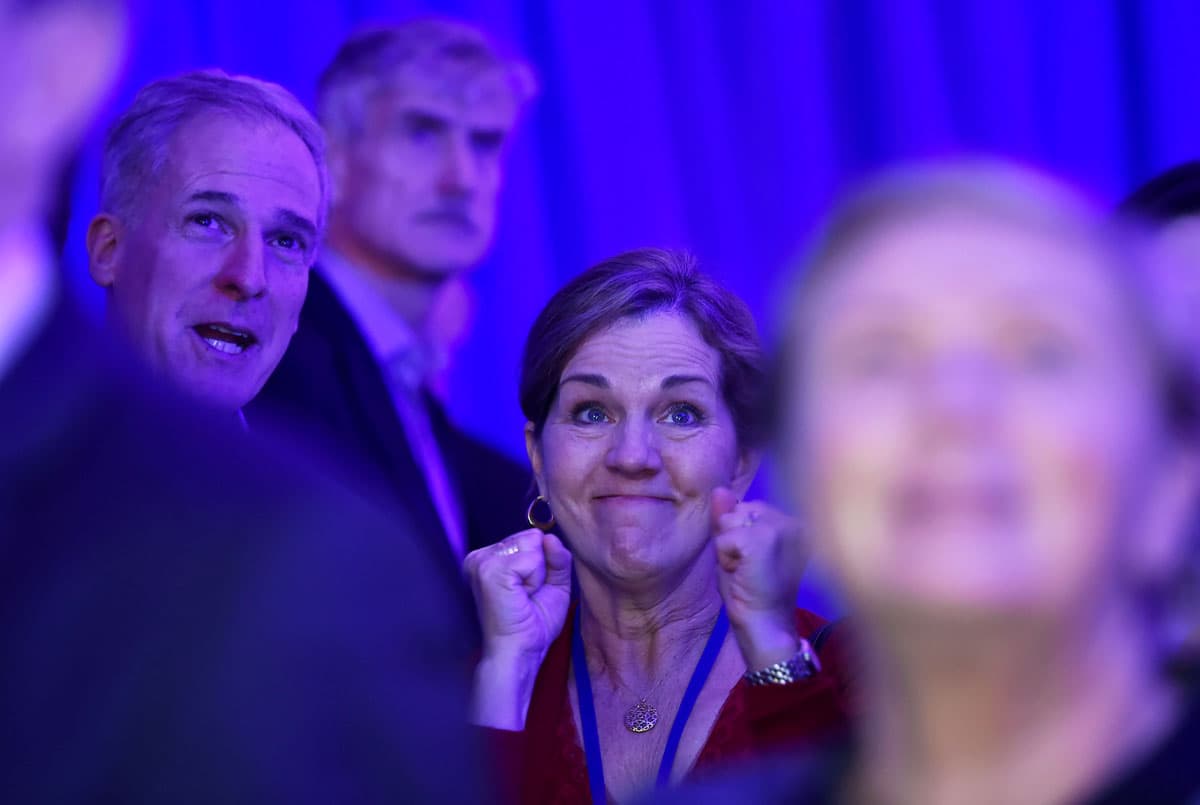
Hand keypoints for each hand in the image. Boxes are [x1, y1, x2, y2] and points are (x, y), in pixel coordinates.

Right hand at [463, 529, 571, 728]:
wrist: (518, 652)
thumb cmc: (533, 625)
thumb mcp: (554, 584)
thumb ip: (557, 558)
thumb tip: (550, 536)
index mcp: (491, 557)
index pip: (530, 537)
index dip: (540, 564)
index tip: (528, 591)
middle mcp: (481, 555)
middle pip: (532, 537)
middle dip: (539, 567)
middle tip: (526, 596)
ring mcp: (483, 560)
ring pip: (532, 545)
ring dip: (537, 574)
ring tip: (523, 597)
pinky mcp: (490, 569)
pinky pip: (531, 558)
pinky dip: (535, 579)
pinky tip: (521, 596)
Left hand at [711, 487, 807, 670]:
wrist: (766, 625)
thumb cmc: (754, 592)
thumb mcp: (739, 549)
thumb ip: (731, 518)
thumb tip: (720, 489)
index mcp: (794, 523)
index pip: (748, 508)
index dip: (741, 536)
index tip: (755, 563)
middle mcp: (792, 519)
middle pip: (738, 510)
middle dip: (733, 538)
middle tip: (748, 568)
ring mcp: (780, 527)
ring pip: (729, 521)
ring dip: (727, 547)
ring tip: (745, 570)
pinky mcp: (763, 538)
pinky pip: (724, 537)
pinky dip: (724, 557)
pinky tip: (741, 573)